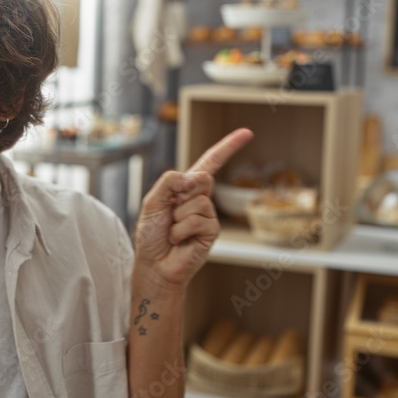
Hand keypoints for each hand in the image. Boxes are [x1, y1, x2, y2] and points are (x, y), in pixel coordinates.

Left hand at [134, 128, 252, 290]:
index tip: (247, 133)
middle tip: (171, 212)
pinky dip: (183, 230)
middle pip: (203, 178)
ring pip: (199, 202)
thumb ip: (169, 181)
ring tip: (173, 231)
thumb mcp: (152, 201)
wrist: (154, 264)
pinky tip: (179, 240)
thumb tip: (195, 176)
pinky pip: (199, 220)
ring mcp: (208, 215)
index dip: (228, 147)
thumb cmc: (151, 234)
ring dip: (179, 218)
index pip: (210, 162)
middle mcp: (199, 198)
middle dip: (183, 193)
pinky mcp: (212, 231)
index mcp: (185, 187)